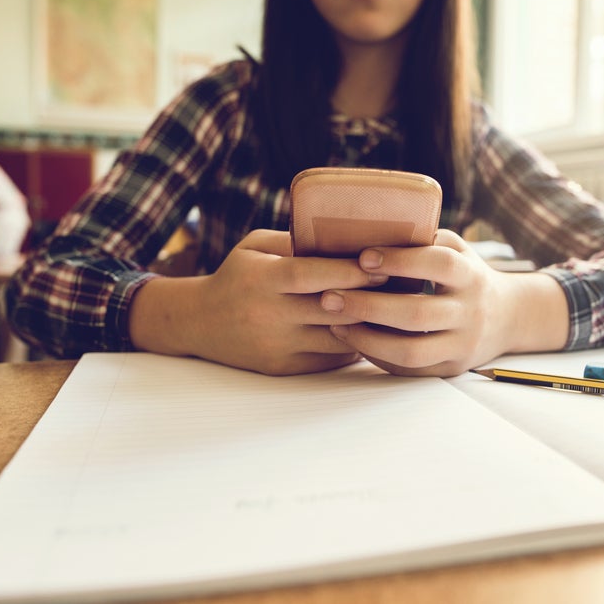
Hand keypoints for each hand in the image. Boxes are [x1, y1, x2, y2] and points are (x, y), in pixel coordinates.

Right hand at [130, 229, 388, 375]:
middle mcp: (268, 314)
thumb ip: (294, 241)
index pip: (311, 274)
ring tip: (396, 309)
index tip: (381, 263)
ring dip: (369, 325)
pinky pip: (329, 359)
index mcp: (262, 279)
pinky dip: (354, 345)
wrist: (198, 323)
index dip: (348, 270)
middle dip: (369, 297)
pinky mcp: (283, 368)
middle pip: (330, 308)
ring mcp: (276, 345)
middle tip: (404, 284)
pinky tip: (373, 331)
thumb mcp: (255, 247)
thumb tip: (346, 235)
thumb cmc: (236, 276)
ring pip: (336, 338)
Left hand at [319, 229, 568, 376]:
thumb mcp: (457, 250)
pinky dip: (377, 355)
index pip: (438, 265)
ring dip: (367, 338)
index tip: (363, 257)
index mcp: (471, 275)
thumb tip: (369, 224)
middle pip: (417, 313)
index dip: (400, 261)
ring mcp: (461, 345)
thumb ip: (424, 239)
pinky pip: (409, 369)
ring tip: (335, 323)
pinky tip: (353, 340)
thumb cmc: (467, 275)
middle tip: (329, 298)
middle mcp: (470, 311)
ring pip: (411, 350)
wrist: (510, 318)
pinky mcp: (450, 368)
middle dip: (368, 305)